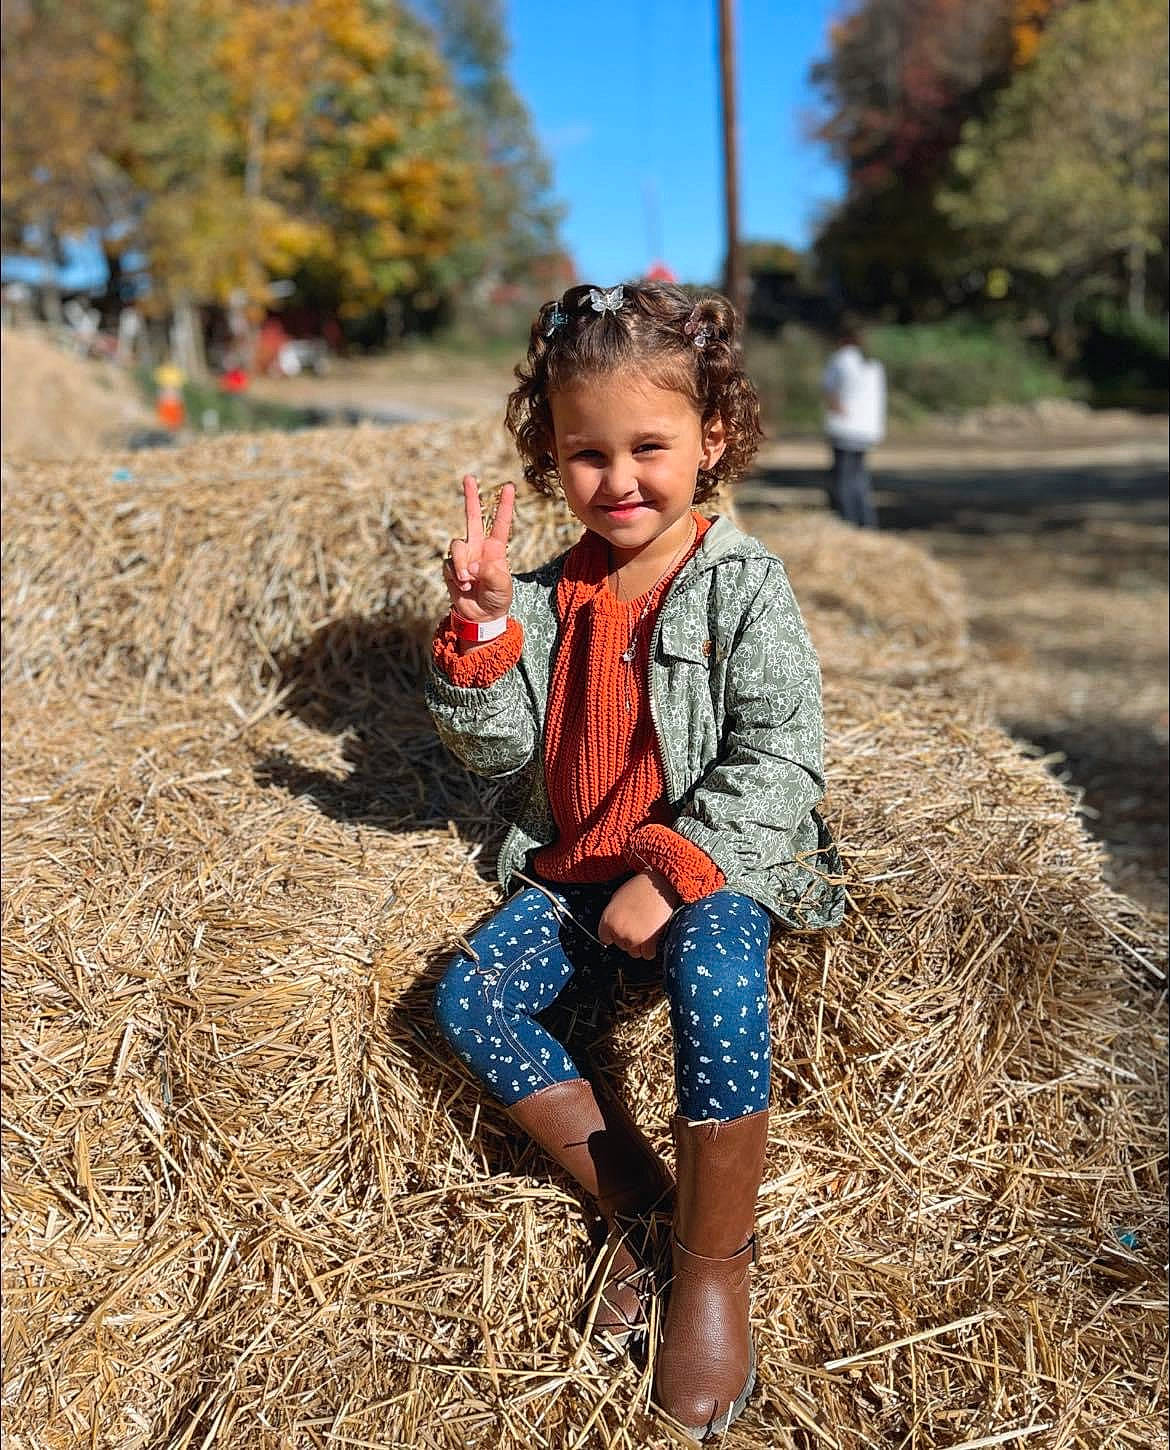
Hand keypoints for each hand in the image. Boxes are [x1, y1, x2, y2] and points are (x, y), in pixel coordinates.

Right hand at [443, 475, 514, 622]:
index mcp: (496, 548)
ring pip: (457, 545)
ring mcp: (464, 556)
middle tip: (469, 476)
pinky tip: (463, 587)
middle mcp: (478, 547)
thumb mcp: (502, 587)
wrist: (481, 616)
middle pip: (472, 517)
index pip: (500, 523)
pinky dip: (455, 576)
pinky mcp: (451, 567)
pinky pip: (449, 564)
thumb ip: (492, 574)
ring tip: (469, 581)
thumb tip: (472, 566)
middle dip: (470, 496)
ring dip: (462, 563)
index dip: (504, 505)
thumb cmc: (497, 598)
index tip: (509, 486)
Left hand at [598, 870, 681, 959]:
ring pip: (634, 952)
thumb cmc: (640, 888)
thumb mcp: (618, 898)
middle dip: (629, 937)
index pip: (605, 938)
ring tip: (647, 928)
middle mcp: (619, 931)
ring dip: (640, 944)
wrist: (661, 885)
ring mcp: (634, 938)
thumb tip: (612, 929)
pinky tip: (654, 935)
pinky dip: (652, 948)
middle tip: (638, 924)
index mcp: (608, 920)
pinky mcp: (649, 943)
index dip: (614, 933)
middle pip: (621, 946)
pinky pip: (648, 954)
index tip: (622, 928)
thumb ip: (613, 916)